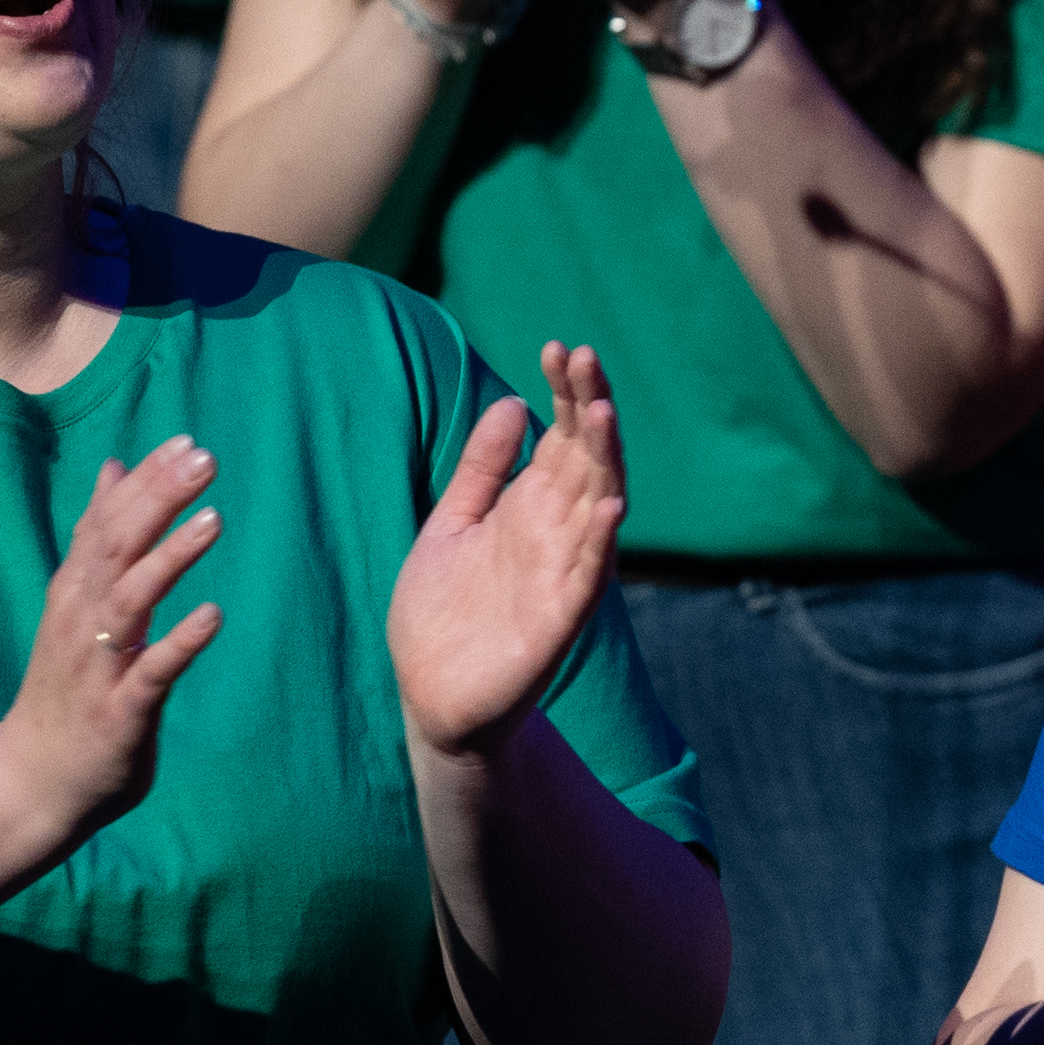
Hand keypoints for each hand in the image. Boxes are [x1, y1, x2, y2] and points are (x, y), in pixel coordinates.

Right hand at [0, 437, 226, 847]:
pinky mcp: (120, 712)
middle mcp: (82, 621)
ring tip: (213, 519)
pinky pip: (152, 672)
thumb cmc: (70, 686)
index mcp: (76, 592)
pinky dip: (180, 642)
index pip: (107, 523)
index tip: (185, 442)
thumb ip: (98, 537)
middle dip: (159, 502)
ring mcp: (100, 667)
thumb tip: (115, 467)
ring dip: (171, 558)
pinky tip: (213, 615)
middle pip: (118, 549)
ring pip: (132, 601)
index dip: (145, 483)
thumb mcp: (80, 602)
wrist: (34, 780)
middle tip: (203, 459)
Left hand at [391, 342, 627, 756]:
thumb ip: (482, 468)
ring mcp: (561, 574)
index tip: (558, 347)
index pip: (561, 437)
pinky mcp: (558, 621)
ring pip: (597, 507)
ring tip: (601, 413)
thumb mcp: (451, 523)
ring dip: (604, 462)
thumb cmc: (444, 612)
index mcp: (531, 507)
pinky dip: (601, 544)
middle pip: (586, 459)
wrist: (434, 696)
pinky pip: (588, 577)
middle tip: (585, 357)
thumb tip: (514, 400)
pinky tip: (609, 508)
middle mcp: (556, 532)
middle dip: (588, 408)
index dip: (566, 393)